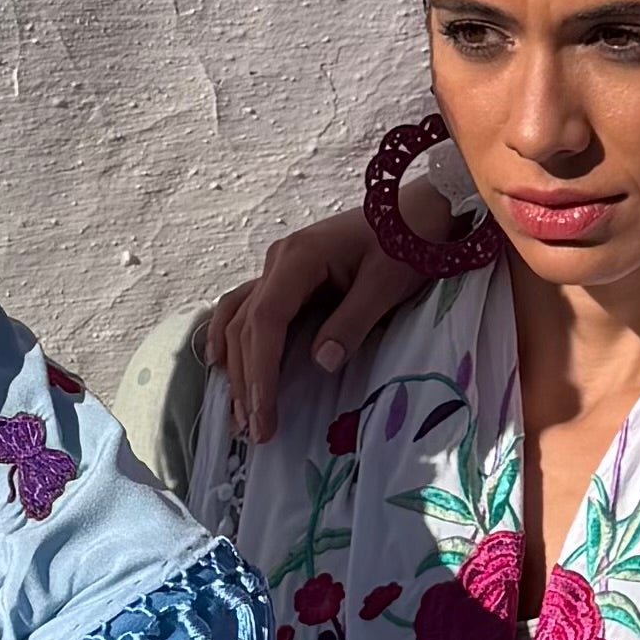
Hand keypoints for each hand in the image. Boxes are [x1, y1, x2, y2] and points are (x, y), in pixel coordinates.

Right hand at [201, 201, 431, 442]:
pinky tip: (220, 361)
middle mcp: (279, 259)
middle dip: (247, 379)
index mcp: (301, 257)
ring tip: (237, 410)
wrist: (419, 208)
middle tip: (254, 430)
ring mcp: (279, 265)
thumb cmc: (409, 242)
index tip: (263, 411)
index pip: (266, 319)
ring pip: (240, 318)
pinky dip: (231, 335)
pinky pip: (248, 307)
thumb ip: (353, 322)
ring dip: (235, 364)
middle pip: (247, 325)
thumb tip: (321, 363)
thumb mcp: (387, 284)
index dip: (260, 368)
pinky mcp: (287, 274)